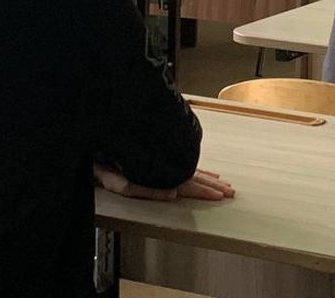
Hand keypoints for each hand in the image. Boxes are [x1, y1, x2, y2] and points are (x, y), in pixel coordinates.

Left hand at [95, 166, 234, 201]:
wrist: (103, 138)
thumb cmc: (108, 165)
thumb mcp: (123, 185)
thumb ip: (148, 191)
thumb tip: (174, 194)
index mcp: (161, 173)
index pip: (190, 185)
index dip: (207, 192)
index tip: (222, 196)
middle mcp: (167, 163)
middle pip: (196, 176)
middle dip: (214, 185)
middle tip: (231, 191)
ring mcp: (166, 157)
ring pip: (194, 167)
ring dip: (209, 176)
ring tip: (223, 181)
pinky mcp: (162, 152)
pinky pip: (187, 159)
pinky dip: (199, 167)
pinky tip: (205, 169)